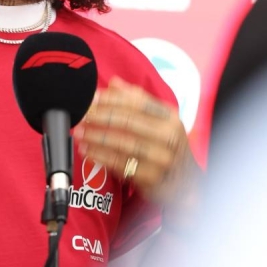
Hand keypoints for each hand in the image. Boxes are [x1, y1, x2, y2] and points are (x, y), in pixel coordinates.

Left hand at [74, 77, 199, 209]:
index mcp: (170, 117)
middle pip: (128, 121)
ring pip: (123, 143)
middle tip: (81, 114)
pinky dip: (101, 156)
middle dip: (100, 116)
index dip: (112, 98)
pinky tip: (88, 151)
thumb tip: (114, 83)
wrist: (187, 184)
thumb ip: (138, 101)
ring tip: (79, 132)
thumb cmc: (168, 147)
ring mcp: (162, 158)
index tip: (92, 97)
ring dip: (97, 136)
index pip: (139, 102)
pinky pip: (121, 164)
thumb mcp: (161, 122)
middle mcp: (169, 136)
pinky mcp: (152, 178)